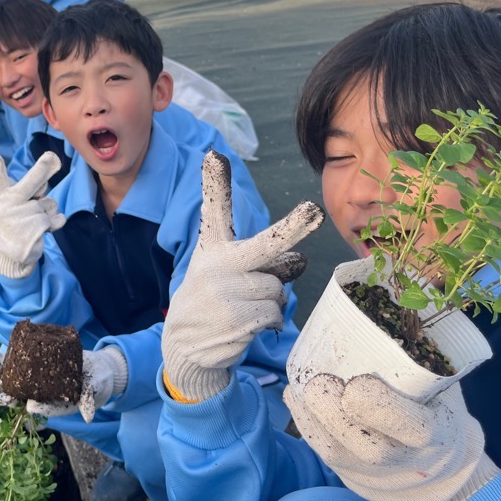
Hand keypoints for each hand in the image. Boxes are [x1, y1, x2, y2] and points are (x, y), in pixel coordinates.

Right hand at [0, 148, 64, 278]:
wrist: (12, 255)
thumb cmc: (16, 223)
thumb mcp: (17, 205)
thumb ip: (30, 191)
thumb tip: (46, 186)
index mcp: (1, 196)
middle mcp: (8, 205)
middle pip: (30, 183)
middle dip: (42, 169)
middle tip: (51, 156)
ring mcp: (20, 218)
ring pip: (49, 204)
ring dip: (49, 212)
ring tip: (35, 222)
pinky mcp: (34, 230)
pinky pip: (56, 218)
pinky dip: (56, 222)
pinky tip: (44, 230)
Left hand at [0, 347, 127, 422]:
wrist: (95, 370)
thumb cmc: (95, 385)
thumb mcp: (95, 393)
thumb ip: (90, 401)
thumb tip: (88, 415)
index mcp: (50, 404)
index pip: (34, 406)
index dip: (24, 404)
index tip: (22, 401)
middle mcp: (37, 393)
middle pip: (13, 393)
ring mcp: (33, 378)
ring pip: (10, 377)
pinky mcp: (33, 362)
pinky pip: (17, 361)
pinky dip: (6, 357)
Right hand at [162, 150, 324, 400]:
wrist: (185, 345)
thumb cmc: (216, 299)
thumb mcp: (230, 273)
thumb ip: (265, 261)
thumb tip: (303, 261)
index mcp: (213, 248)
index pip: (214, 211)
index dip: (215, 182)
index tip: (214, 156)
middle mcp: (216, 266)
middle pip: (264, 244)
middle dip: (294, 227)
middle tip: (315, 211)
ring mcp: (224, 293)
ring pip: (277, 288)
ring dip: (272, 300)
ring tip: (246, 307)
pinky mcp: (234, 318)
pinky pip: (275, 312)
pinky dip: (271, 320)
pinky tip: (248, 324)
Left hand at [285, 374, 499, 500]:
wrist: (441, 469)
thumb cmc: (437, 410)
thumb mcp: (444, 386)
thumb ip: (422, 357)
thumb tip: (396, 305)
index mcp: (438, 435)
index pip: (415, 429)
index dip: (382, 409)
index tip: (358, 382)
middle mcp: (408, 462)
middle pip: (369, 449)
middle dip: (336, 413)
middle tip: (318, 380)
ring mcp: (378, 476)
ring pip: (338, 454)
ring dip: (312, 416)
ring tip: (302, 384)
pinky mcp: (353, 478)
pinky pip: (323, 455)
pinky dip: (305, 423)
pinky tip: (297, 396)